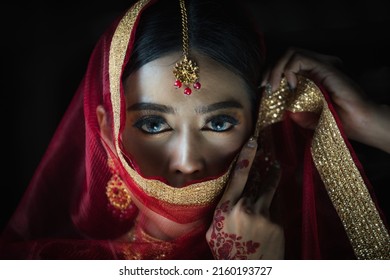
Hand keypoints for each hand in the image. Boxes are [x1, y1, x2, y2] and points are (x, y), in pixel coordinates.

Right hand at [206, 137, 283, 258]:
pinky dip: (271, 207)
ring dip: (272, 178)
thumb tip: (228, 200)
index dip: (246, 157)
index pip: (238, 176)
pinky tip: (268, 213)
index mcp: (226, 209)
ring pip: (269, 191)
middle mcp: (246, 209)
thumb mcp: (213, 233)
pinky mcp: (277, 224)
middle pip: (257, 180)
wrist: (249, 272)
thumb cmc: (227, 254)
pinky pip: (274, 209)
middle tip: (268, 150)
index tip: (253, 143)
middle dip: (263, 165)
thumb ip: (220, 214)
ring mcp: (264, 216)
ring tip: (276, 167)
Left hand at [262, 47, 389, 152]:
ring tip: (273, 87)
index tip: (265, 89)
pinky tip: (289, 85)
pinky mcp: (325, 67)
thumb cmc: (340, 123)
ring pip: (291, 53)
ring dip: (276, 68)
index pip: (286, 66)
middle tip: (266, 87)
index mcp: (312, 79)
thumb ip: (298, 115)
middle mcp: (315, 70)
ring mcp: (320, 67)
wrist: (359, 124)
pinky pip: (300, 58)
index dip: (272, 73)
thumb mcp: (311, 121)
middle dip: (270, 69)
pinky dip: (288, 69)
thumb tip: (286, 113)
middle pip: (286, 56)